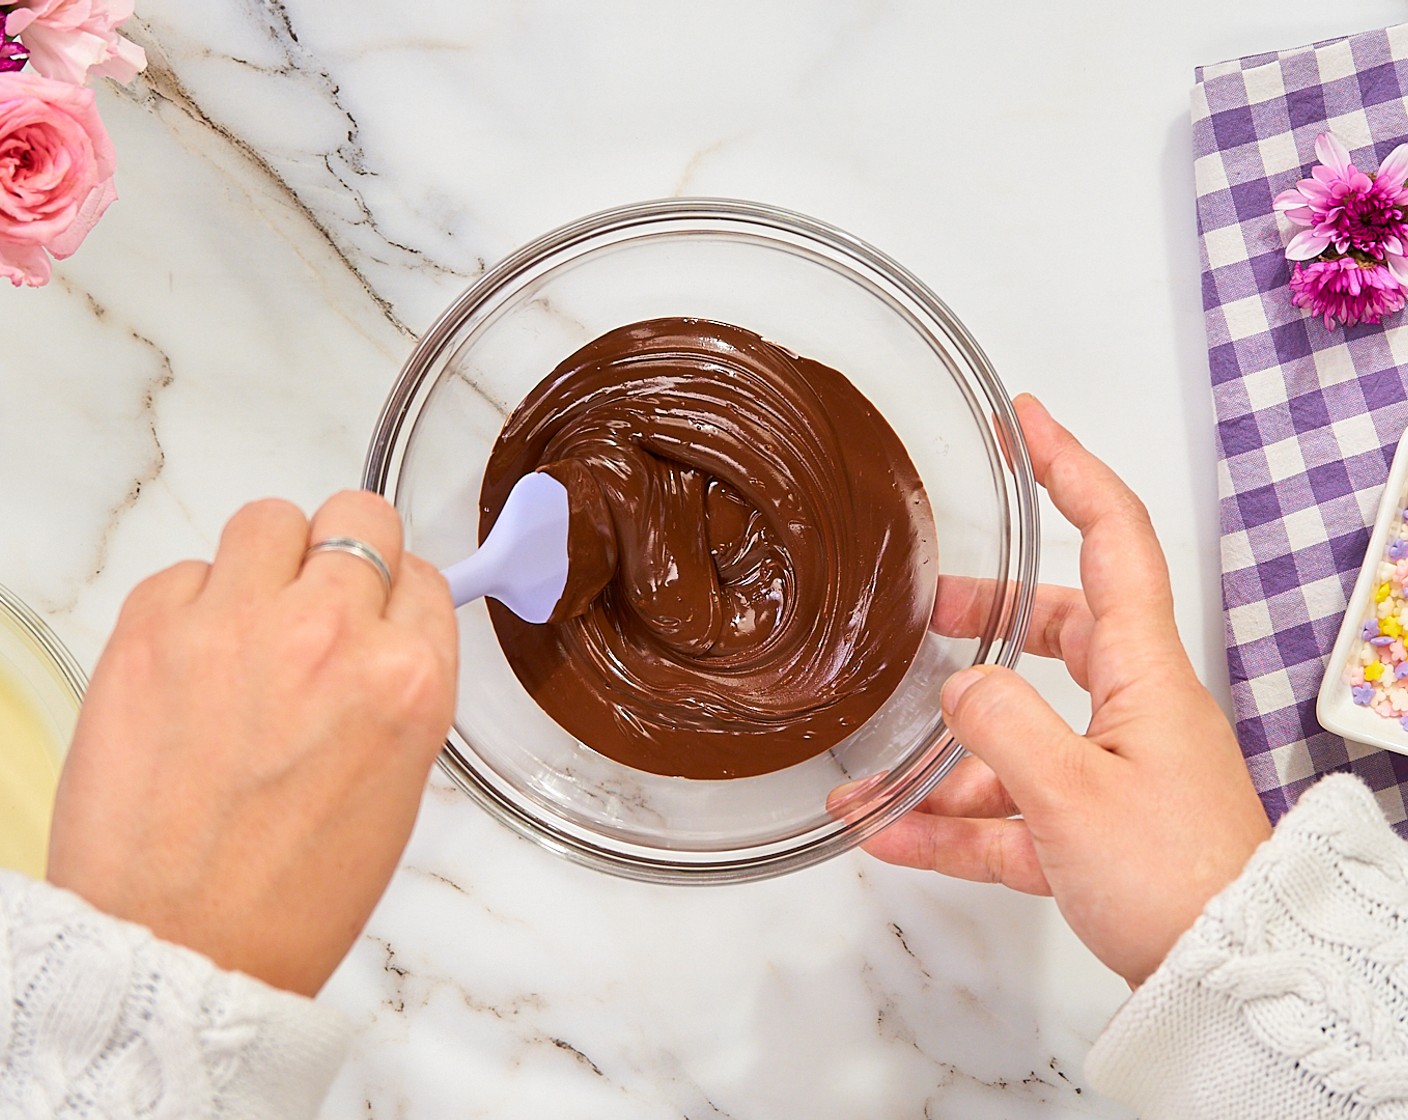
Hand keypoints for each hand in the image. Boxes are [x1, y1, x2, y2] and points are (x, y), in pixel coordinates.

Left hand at [47, 491, 457, 996]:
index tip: (377, 614)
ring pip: (270, 519)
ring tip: (252, 619)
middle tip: (321, 598)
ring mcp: (235, 625)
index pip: (423, 577)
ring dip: (270, 560)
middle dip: (347, 554)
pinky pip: (185, 569)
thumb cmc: (294, 893)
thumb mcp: (399, 783)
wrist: (181, 946)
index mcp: (409, 682)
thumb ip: (398, 686)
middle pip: (360, 519)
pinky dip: (194, 603)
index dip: (397, 597)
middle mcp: (331, 637)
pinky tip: (195, 662)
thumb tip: (384, 630)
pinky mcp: (150, 631)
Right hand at [856, 394, 1270, 985]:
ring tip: (871, 771)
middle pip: (1057, 631)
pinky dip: (951, 821)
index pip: (1112, 540)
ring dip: (946, 753)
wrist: (1228, 979)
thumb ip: (1003, 729)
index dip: (1070, 470)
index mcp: (1143, 674)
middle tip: (928, 611)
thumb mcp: (1073, 796)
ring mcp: (1110, 771)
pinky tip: (888, 835)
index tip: (1027, 420)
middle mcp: (1131, 710)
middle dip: (987, 618)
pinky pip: (1007, 811)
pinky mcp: (1092, 829)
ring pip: (1018, 733)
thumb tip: (957, 687)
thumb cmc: (1177, 880)